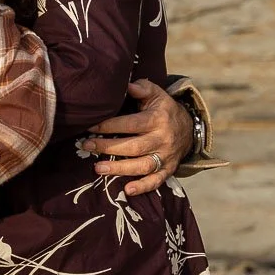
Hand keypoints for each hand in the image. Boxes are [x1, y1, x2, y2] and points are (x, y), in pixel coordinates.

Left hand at [82, 80, 192, 197]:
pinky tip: (128, 190)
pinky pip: (157, 180)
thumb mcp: (156, 94)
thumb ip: (141, 88)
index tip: (89, 127)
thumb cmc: (163, 109)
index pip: (131, 124)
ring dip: (120, 169)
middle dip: (108, 147)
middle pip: (134, 147)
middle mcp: (162, 139)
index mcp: (158, 119)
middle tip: (86, 146)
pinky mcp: (168, 169)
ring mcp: (166, 156)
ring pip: (143, 166)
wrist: (188, 128)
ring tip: (98, 168)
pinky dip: (144, 187)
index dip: (109, 125)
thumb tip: (125, 84)